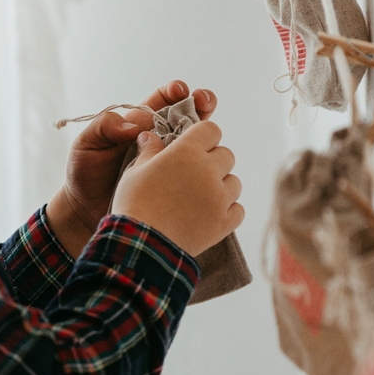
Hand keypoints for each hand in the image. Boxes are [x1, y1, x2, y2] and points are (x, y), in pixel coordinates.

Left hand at [47, 80, 216, 253]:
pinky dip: (207, 167)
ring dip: (209, 135)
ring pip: (198, 144)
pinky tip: (210, 166)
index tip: (179, 91)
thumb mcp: (87, 145)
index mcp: (141, 125)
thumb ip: (103, 127)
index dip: (175, 92)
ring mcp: (171, 163)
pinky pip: (196, 172)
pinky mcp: (177, 185)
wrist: (86, 212)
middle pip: (190, 116)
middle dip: (202, 104)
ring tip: (211, 133)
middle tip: (204, 101)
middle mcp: (161, 140)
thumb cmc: (84, 175)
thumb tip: (132, 125)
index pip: (164, 101)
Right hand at [111, 119, 243, 256]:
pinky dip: (227, 211)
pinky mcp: (224, 222)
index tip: (194, 146)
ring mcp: (219, 197)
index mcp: (187, 151)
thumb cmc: (135, 204)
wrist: (142, 245)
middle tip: (194, 174)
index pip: (211, 130)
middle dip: (213, 161)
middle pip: (226, 155)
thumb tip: (150, 135)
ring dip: (222, 186)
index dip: (203, 136)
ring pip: (234, 182)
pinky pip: (238, 210)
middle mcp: (209, 170)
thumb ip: (149, 151)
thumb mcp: (135, 172)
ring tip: (200, 197)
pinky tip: (210, 214)